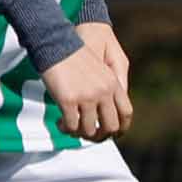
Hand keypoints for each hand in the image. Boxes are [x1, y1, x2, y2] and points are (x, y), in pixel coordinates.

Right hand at [45, 24, 132, 141]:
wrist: (55, 45)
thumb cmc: (74, 56)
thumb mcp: (100, 70)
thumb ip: (107, 88)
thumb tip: (105, 110)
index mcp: (113, 84)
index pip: (126, 113)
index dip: (122, 128)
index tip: (114, 134)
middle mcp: (103, 93)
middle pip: (110, 126)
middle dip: (101, 136)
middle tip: (90, 135)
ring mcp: (86, 98)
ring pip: (89, 129)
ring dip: (80, 134)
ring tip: (71, 129)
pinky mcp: (68, 100)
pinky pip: (71, 125)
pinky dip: (66, 128)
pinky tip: (60, 123)